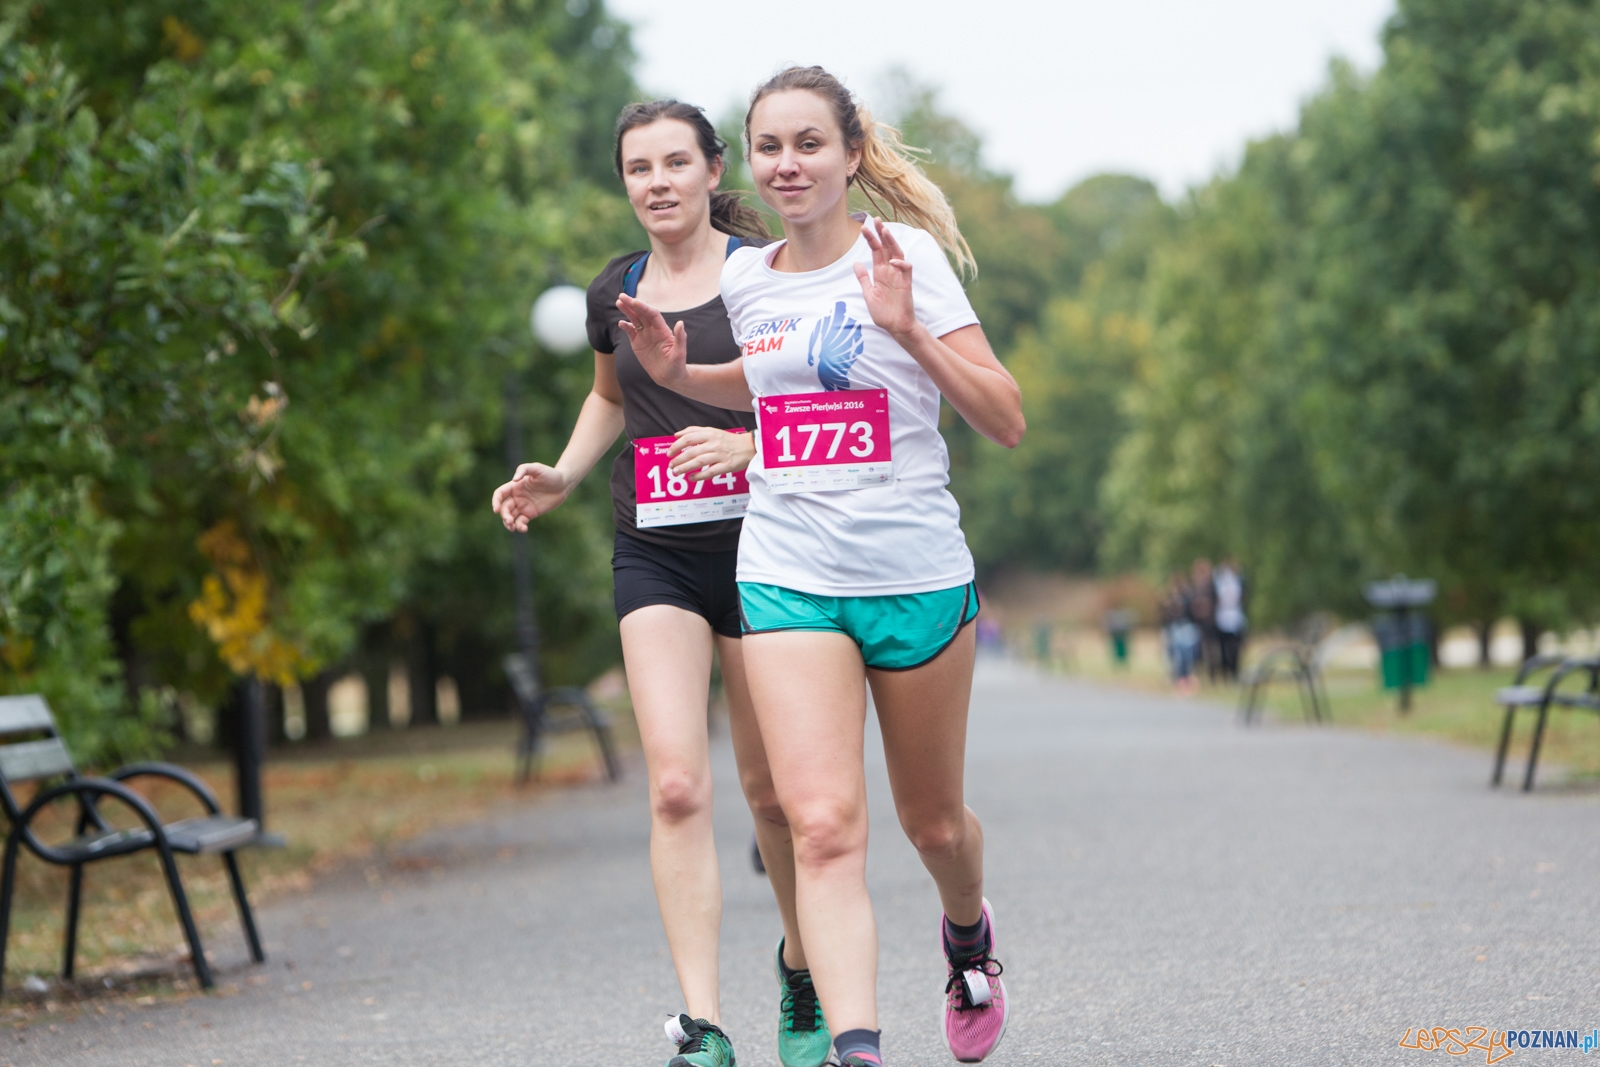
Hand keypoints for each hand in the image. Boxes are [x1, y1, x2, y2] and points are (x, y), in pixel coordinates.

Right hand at [491, 463, 572, 531]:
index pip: (500, 494)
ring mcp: (523, 506)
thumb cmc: (550, 474)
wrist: (563, 484)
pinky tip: (523, 528)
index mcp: (515, 486)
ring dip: (508, 524)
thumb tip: (514, 480)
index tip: (496, 510)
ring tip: (513, 527)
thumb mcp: (537, 468)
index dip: (495, 501)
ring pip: (510, 517)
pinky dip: (520, 527)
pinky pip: (521, 522)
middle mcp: (517, 497)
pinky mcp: (530, 514)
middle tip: (509, 521)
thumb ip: (524, 469)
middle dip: (504, 516)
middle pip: (504, 508)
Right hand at [617, 293, 688, 387]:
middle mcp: (653, 330)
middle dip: (632, 304)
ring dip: (627, 311)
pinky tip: (620, 322)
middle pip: (642, 313)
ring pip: (635, 320)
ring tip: (618, 302)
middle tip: (621, 296)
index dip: (643, 307)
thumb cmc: (677, 366)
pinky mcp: (638, 343)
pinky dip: (625, 326)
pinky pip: (631, 332)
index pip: (652, 315)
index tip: (634, 301)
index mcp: (663, 330)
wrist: (669, 377)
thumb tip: (680, 323)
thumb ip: (680, 338)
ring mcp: (645, 336)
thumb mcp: (680, 354)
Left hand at [668, 427, 754, 479]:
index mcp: (710, 433)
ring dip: (686, 468)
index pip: (689, 438)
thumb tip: (676, 435)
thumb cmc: (729, 440)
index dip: (676, 446)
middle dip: (679, 459)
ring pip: (699, 461)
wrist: (749, 447)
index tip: (669, 453)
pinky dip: (699, 476)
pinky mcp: (727, 465)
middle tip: (671, 465)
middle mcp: (715, 443)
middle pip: (692, 451)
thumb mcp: (712, 431)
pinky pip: (710, 472)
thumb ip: (694, 431)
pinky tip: (691, 478)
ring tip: (677, 472)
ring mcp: (721, 455)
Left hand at [852, 217, 917, 340]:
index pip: (876, 251)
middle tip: (876, 220)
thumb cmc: (884, 313)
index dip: (871, 239)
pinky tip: (893, 261)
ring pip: (897, 253)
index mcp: (881, 272)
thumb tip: (856, 264)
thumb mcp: (869, 294)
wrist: (895, 327)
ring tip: (885, 230)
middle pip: (887, 248)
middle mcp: (890, 271)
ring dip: (891, 242)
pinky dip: (901, 263)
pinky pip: (906, 269)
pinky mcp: (906, 284)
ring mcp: (899, 276)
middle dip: (882, 234)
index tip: (863, 228)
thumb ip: (863, 279)